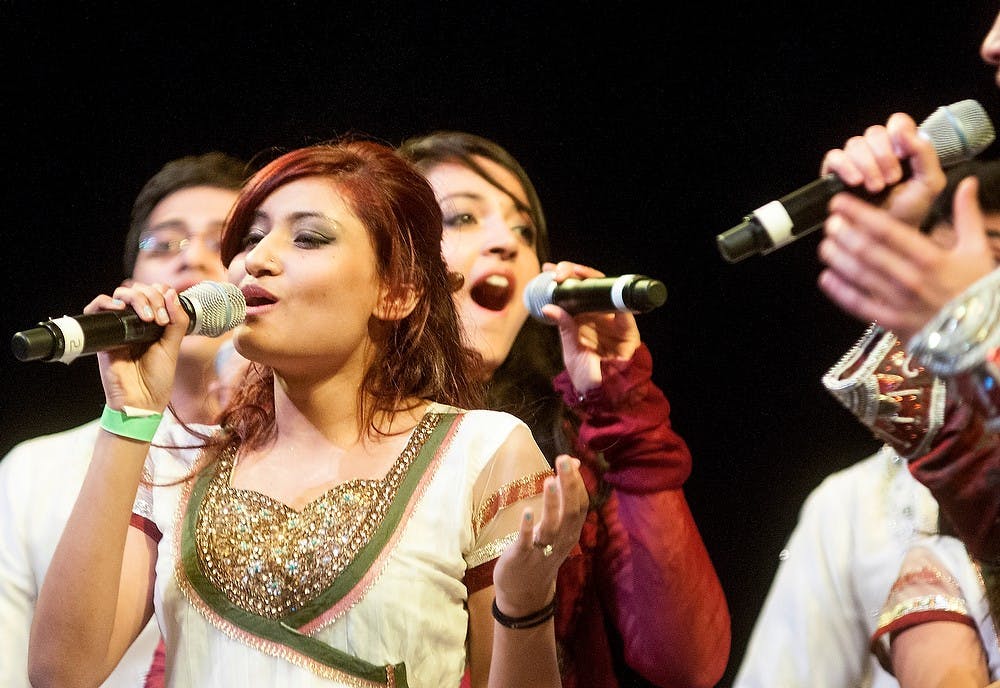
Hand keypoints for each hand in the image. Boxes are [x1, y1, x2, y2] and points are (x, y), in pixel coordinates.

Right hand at [85, 282, 188, 411]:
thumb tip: (171, 293)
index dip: (162, 294)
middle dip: (151, 297)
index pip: (154, 293)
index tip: (168, 315)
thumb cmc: (157, 378)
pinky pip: (95, 310)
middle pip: (137, 290)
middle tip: (159, 319)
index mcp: (153, 323)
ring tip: (147, 317)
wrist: (141, 401)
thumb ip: (177, 321)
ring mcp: (118, 328)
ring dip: (135, 298)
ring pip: (120, 295)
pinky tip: (120, 309)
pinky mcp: (103, 336)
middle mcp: (135, 322)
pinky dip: (105, 302)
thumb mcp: (173, 347)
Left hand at [492, 456, 587, 616]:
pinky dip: (528, 528)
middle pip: (570, 512)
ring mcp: (542, 550)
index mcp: (570, 532)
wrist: (524, 593)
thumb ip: (566, 496)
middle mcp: (561, 540)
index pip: (580, 505)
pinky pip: (527, 542)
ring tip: (549, 481)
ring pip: (552, 527)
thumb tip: (575, 463)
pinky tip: (527, 512)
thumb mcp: (557, 525)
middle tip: (563, 461)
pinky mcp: (522, 557)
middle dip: (568, 486)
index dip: (576, 482)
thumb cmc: (540, 552)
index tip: (570, 459)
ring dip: (552, 504)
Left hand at [539, 261, 640, 392]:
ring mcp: (613, 320)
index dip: (563, 280)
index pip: (574, 294)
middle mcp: (598, 316)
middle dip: (572, 273)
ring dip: (588, 278)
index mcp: (583, 321)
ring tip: (572, 271)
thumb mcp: (571, 350)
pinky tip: (596, 285)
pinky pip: (622, 308)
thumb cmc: (587, 376)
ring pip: (604, 291)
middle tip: (557, 270)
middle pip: (588, 287)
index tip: (547, 271)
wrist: (605, 396)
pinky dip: (612, 295)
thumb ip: (564, 328)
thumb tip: (548, 307)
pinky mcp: (627, 328)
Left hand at [818, 176, 995, 342]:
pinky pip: (860, 305)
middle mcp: (911, 278)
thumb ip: (967, 215)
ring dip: (839, 259)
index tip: (840, 204)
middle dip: (845, 235)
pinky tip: (826, 278)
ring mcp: (898, 302)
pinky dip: (840, 291)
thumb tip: (967, 182)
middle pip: (868, 252)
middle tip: (829, 222)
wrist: (981, 335)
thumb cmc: (977, 289)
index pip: (887, 231)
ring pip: (861, 276)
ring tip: (824, 245)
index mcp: (931, 258)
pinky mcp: (891, 322)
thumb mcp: (978, 250)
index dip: (860, 214)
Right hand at [820, 112, 945, 226]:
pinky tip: (855, 182)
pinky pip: (834, 157)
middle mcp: (875, 150)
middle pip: (874, 132)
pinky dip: (845, 167)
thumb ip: (925, 154)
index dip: (899, 133)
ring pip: (855, 144)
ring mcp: (853, 161)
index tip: (904, 156)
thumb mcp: (929, 184)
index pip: (897, 122)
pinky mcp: (833, 173)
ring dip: (867, 165)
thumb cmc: (909, 212)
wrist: (885, 240)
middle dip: (884, 156)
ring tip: (875, 188)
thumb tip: (905, 130)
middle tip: (891, 180)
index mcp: (900, 148)